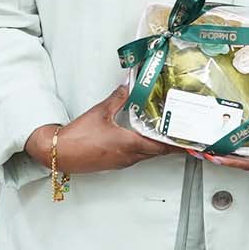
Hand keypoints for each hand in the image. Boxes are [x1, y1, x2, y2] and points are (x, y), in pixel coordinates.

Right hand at [42, 90, 177, 175]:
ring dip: (155, 147)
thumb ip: (117, 98)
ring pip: (145, 155)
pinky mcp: (114, 163)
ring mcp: (121, 162)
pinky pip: (134, 157)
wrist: (60, 153)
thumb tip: (128, 85)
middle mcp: (128, 156)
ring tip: (164, 135)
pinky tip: (140, 140)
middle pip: (156, 152)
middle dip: (169, 145)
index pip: (160, 147)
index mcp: (129, 144)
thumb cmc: (79, 136)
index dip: (176, 145)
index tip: (188, 143)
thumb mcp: (100, 112)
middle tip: (180, 135)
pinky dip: (142, 149)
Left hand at [205, 77, 248, 169]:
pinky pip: (246, 150)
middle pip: (246, 163)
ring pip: (244, 159)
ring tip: (210, 152)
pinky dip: (232, 150)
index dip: (236, 162)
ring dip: (227, 157)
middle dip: (227, 161)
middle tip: (209, 155)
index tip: (221, 158)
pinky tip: (221, 145)